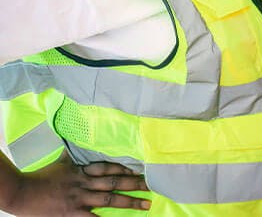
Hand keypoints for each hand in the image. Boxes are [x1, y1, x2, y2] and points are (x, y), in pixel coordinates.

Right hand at [5, 152, 148, 215]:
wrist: (22, 193)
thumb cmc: (42, 176)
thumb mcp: (62, 161)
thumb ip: (76, 154)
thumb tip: (81, 138)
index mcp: (83, 169)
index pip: (109, 167)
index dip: (126, 168)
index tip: (141, 169)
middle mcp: (85, 183)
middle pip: (115, 182)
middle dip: (135, 184)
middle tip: (152, 186)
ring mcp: (80, 199)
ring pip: (110, 199)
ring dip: (130, 202)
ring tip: (146, 204)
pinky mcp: (73, 214)